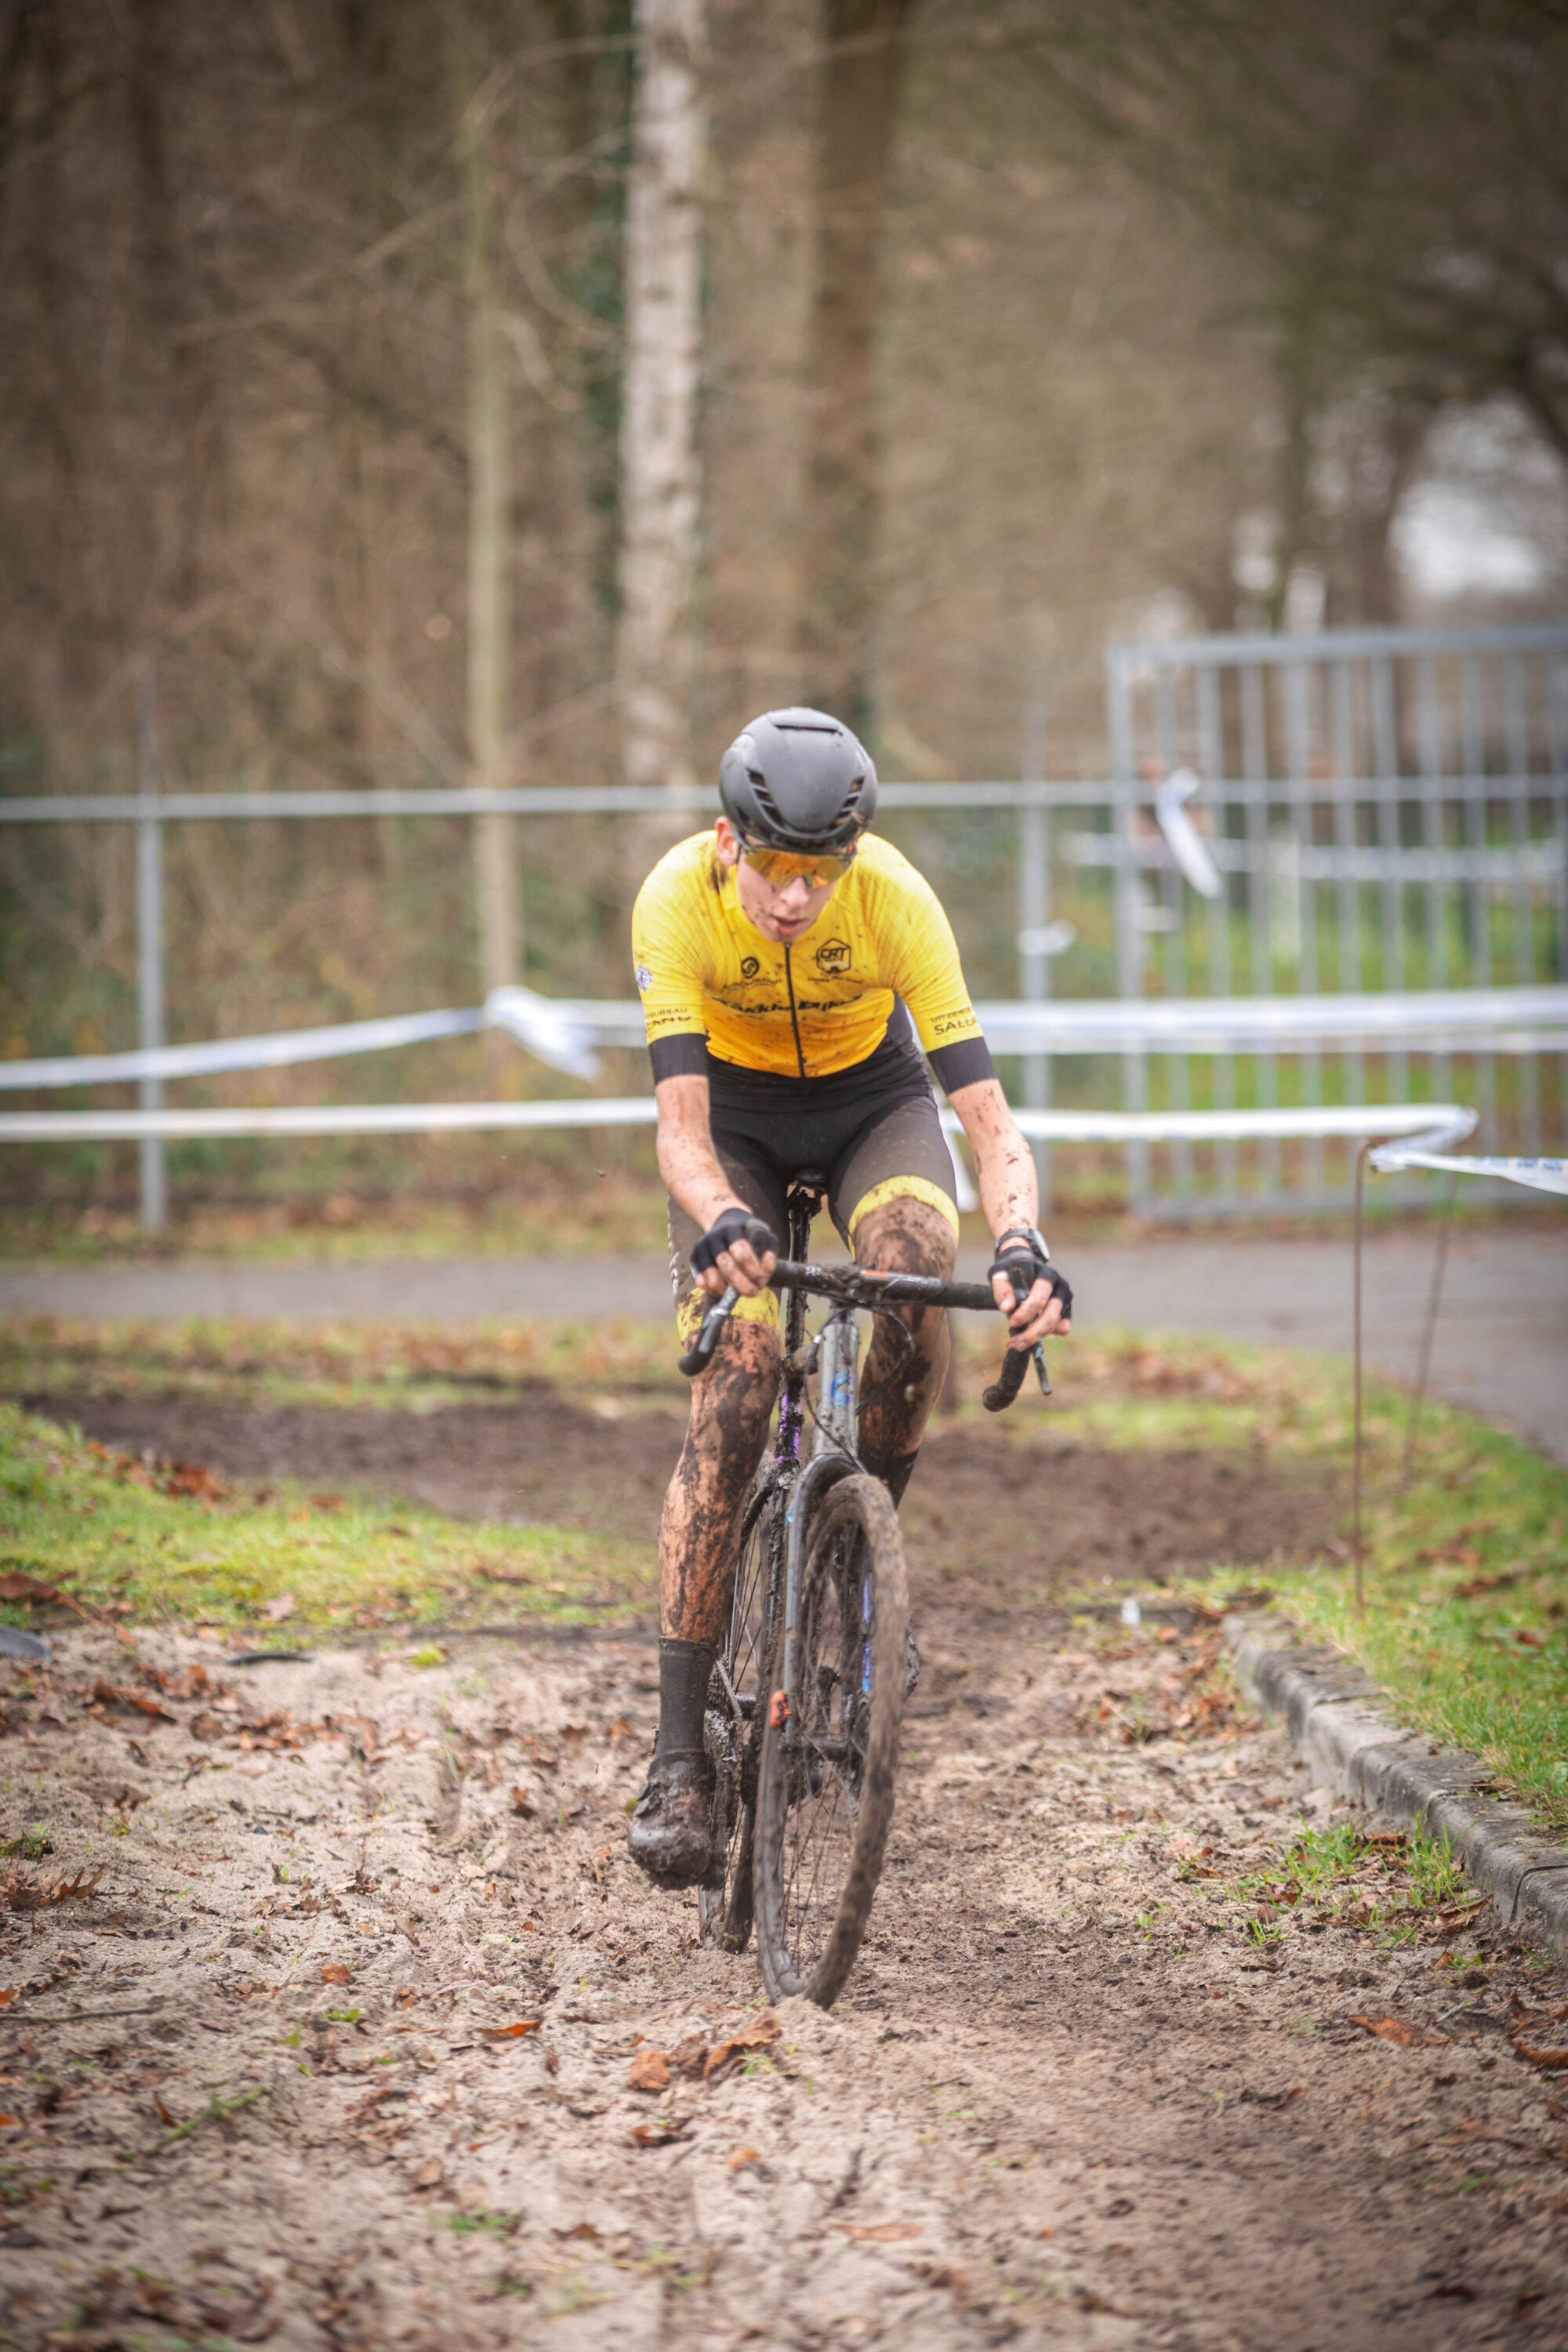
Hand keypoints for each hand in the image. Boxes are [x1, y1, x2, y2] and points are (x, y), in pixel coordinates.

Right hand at [692, 1207, 777, 1299]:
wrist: (725, 1222)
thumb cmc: (747, 1235)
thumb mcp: (763, 1237)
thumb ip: (769, 1254)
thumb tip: (764, 1273)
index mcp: (732, 1229)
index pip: (742, 1254)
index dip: (753, 1272)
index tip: (761, 1282)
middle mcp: (714, 1237)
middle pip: (727, 1267)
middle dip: (742, 1285)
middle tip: (752, 1293)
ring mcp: (702, 1247)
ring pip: (712, 1278)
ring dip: (727, 1291)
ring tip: (737, 1293)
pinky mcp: (694, 1258)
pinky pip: (701, 1282)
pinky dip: (713, 1291)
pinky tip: (724, 1291)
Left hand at [988, 1229, 1071, 1347]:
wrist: (1023, 1267)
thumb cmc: (1011, 1271)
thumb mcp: (1000, 1274)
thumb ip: (1001, 1288)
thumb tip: (1007, 1308)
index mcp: (1045, 1273)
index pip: (1039, 1296)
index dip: (1026, 1313)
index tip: (1011, 1322)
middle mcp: (1060, 1285)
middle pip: (1051, 1314)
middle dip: (1033, 1333)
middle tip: (1016, 1344)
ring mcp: (1065, 1297)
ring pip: (1056, 1323)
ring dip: (1037, 1336)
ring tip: (1018, 1343)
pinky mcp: (1067, 1309)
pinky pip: (1063, 1328)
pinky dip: (1048, 1334)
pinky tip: (1032, 1333)